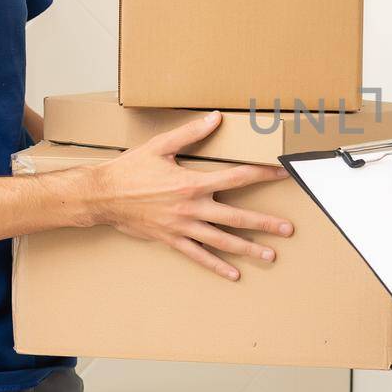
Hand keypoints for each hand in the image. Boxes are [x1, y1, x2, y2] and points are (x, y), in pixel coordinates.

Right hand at [92, 112, 294, 280]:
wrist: (102, 196)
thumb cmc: (130, 169)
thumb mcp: (160, 145)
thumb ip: (191, 133)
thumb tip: (216, 118)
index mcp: (192, 182)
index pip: (237, 178)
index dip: (262, 174)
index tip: (282, 173)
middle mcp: (192, 208)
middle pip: (236, 217)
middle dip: (265, 223)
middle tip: (288, 229)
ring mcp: (183, 227)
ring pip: (222, 241)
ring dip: (248, 249)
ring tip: (270, 255)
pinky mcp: (172, 240)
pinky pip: (198, 255)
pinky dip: (217, 266)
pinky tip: (233, 274)